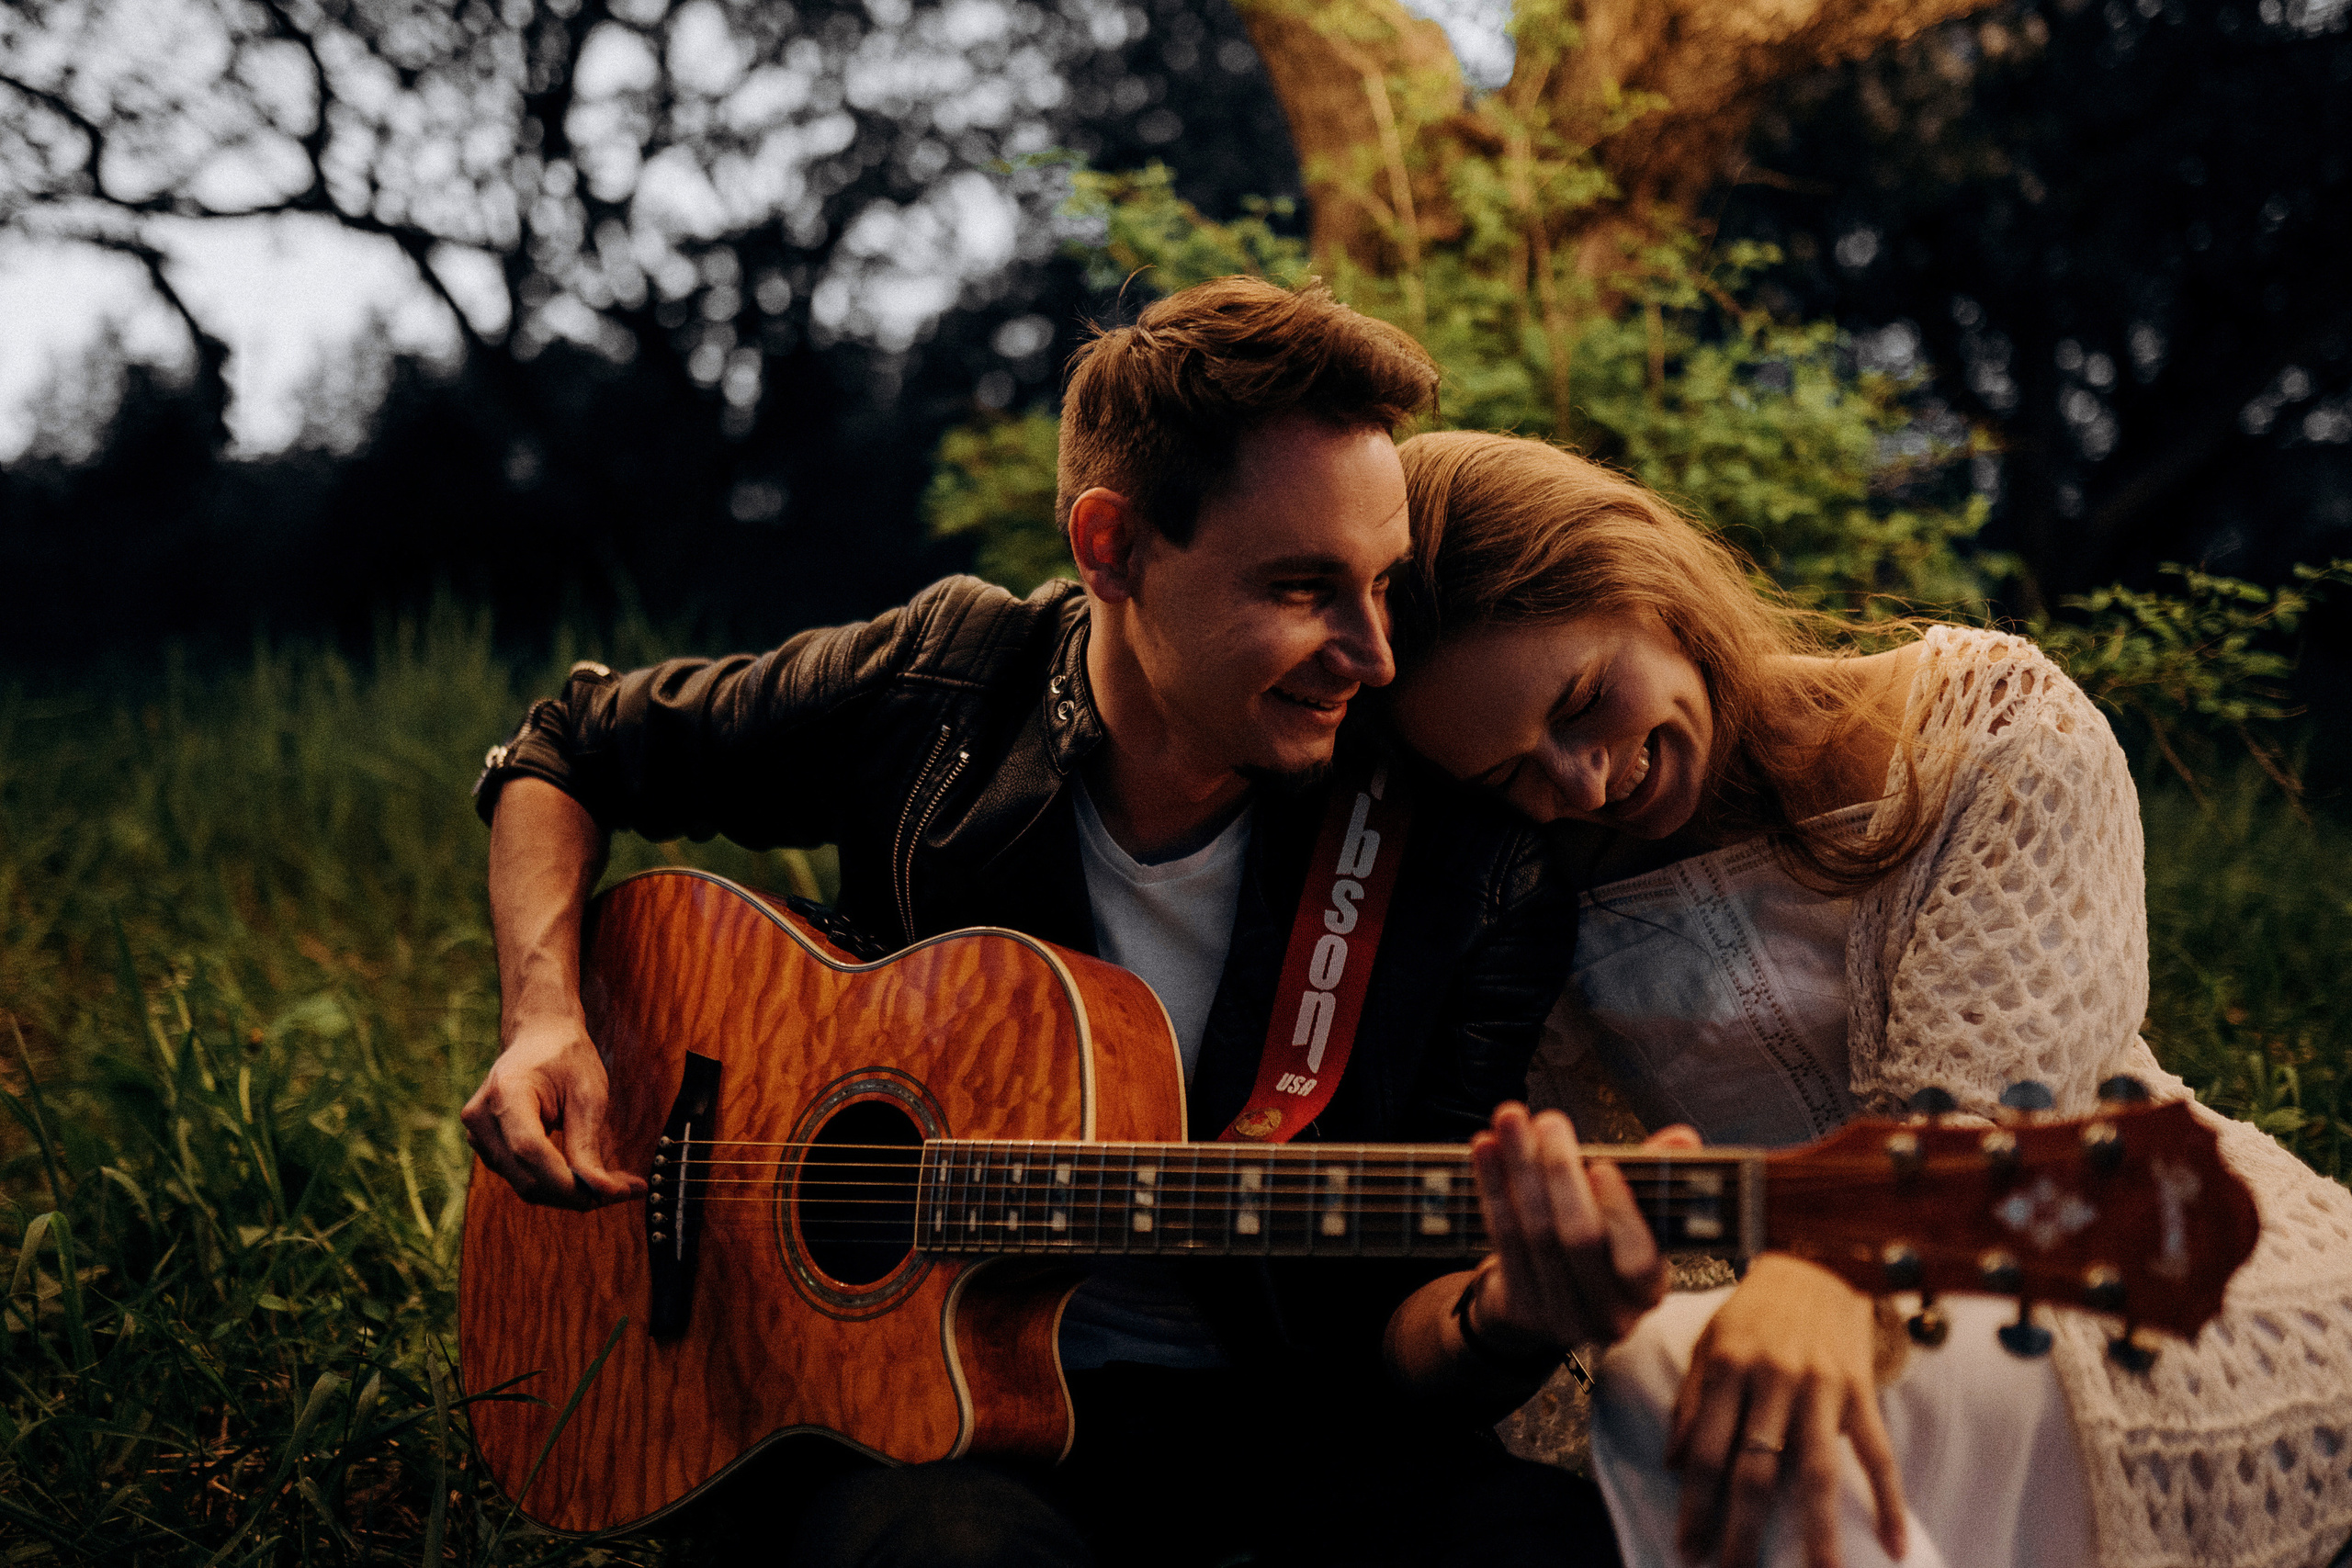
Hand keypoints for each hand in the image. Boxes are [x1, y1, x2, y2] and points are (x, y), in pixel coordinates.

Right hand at [460, 1013, 645, 1209]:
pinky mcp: (487, 1149)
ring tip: (615, 1185)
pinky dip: (557, 1185)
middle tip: (626, 1190)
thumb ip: (588, 1143)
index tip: (612, 1193)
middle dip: (578, 1193)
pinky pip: (523, 1178)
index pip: (530, 1150)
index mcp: (506, 1093)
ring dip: (570, 1194)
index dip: (569, 1181)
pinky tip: (588, 1178)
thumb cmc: (566, 1058)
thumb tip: (601, 1192)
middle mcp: (482, 1118)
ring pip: (526, 1185)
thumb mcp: (587, 1093)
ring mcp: (478, 1136)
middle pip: (528, 1178)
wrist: (538, 1037)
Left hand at [1466, 1104, 1702, 1353]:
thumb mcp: (1633, 1214)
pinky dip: (1492, 1187)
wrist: (1547, 1295)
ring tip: (1510, 1118)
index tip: (1602, 1165)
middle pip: (1579, 1238)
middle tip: (1550, 1120)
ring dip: (1519, 1168)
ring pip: (1535, 1233)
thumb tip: (1683, 1138)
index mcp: (1648, 1291)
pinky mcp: (1520, 1308)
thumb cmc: (1601, 1242)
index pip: (1638, 1259)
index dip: (1620, 1212)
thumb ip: (1654, 1178)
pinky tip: (1485, 1148)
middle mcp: (1610, 1316)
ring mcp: (1562, 1317)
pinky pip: (1502, 1237)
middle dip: (1561, 1172)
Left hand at [1666, 1253, 1905, 1567]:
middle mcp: (1773, 1381)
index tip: (1687, 1549)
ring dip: (1818, 1533)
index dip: (1696, 1506)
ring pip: (1818, 1472)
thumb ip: (1690, 1402)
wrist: (1817, 1265)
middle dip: (1744, 1532)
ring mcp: (1821, 1388)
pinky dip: (1888, 1501)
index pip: (1708, 1452)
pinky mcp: (1860, 1392)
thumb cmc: (1753, 1312)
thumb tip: (1673, 1464)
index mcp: (1728, 1369)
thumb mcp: (1708, 1342)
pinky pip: (1878, 1454)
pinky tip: (1893, 1545)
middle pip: (1757, 1472)